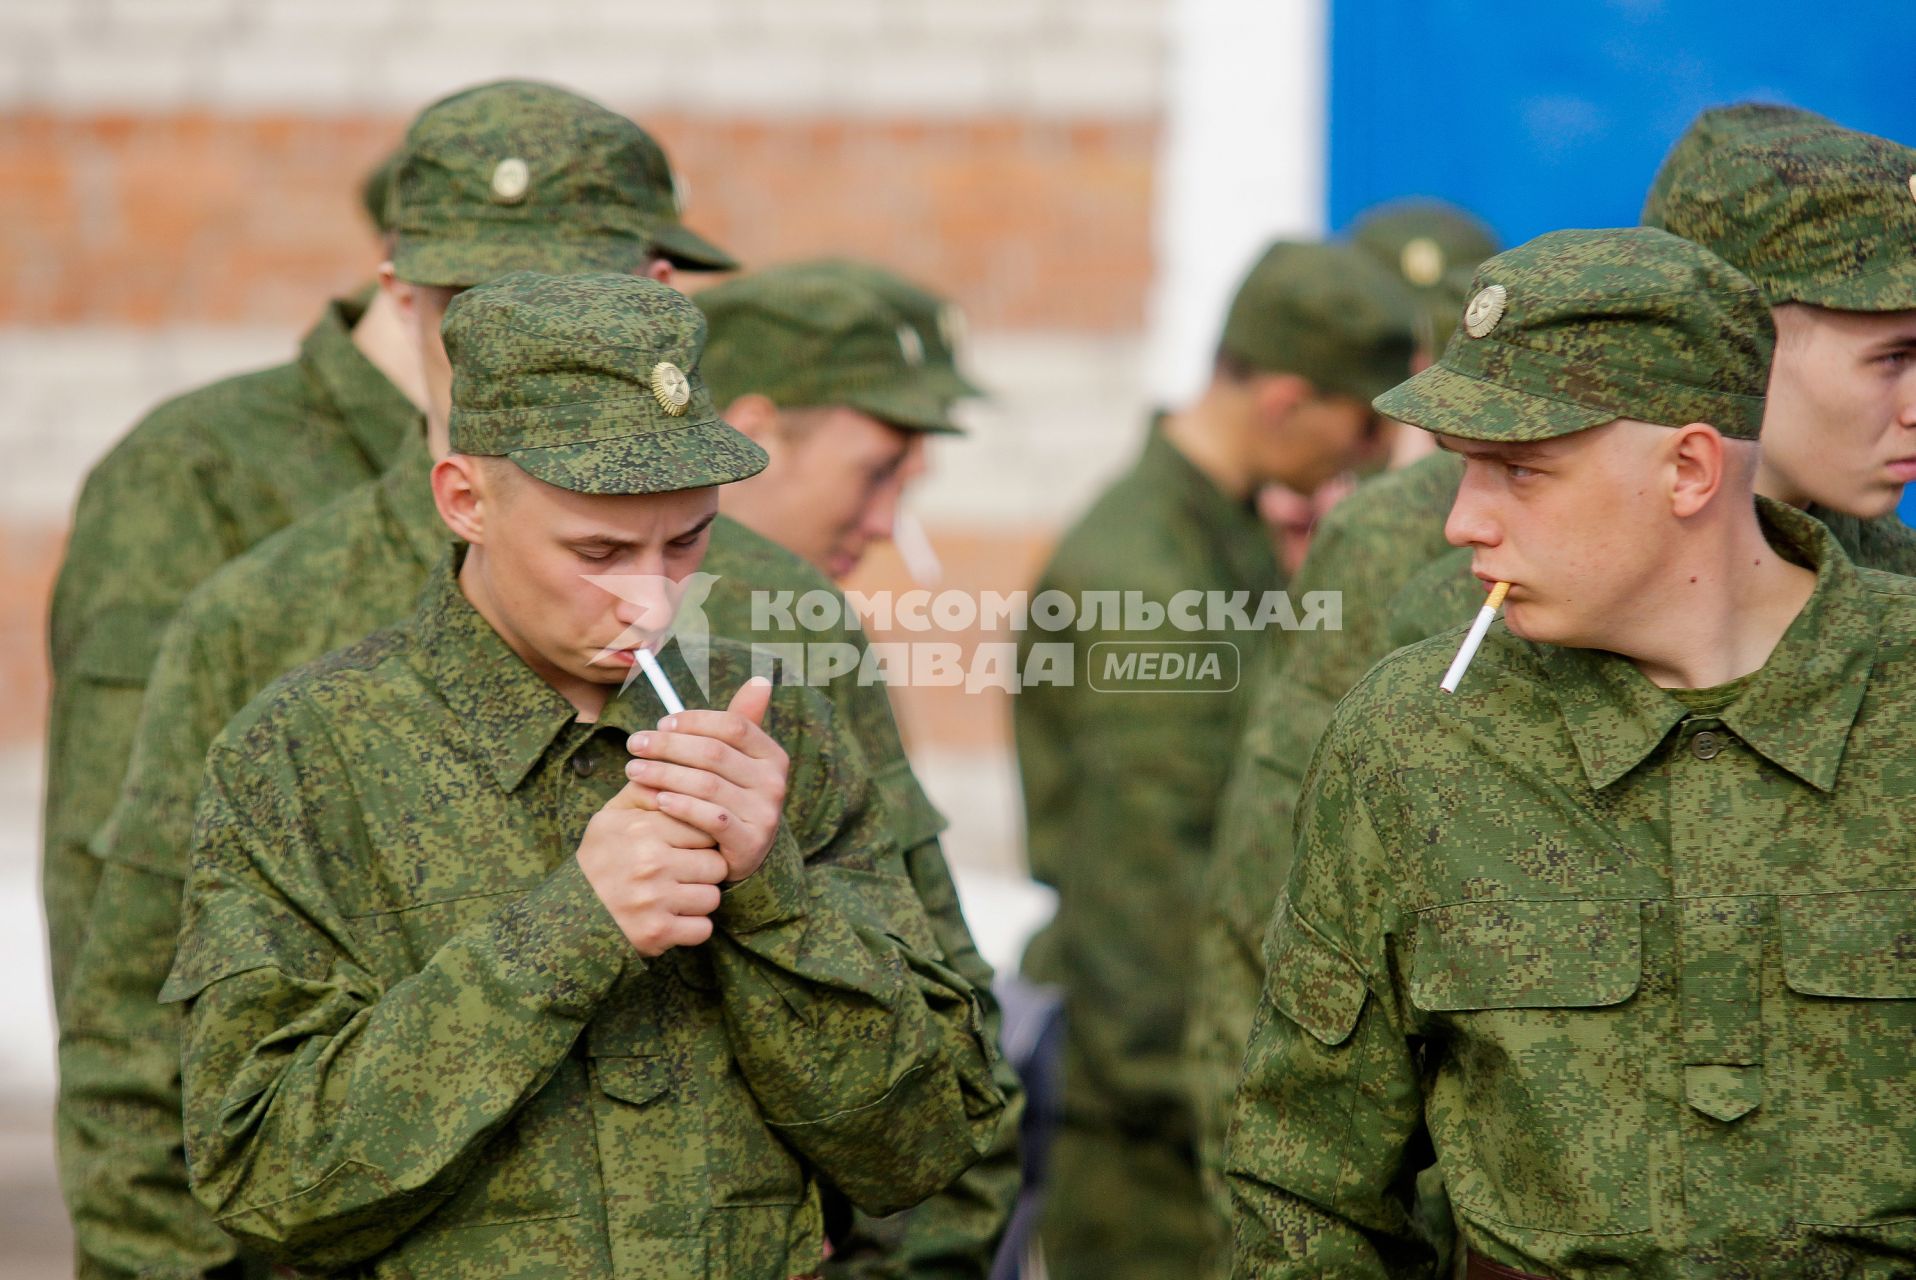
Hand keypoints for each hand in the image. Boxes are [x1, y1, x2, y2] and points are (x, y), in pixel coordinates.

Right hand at [576, 783, 728, 956]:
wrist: (566, 916)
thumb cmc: (598, 860)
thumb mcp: (611, 817)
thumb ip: (644, 790)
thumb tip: (675, 765)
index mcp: (643, 830)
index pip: (705, 827)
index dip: (700, 837)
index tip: (687, 844)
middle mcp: (651, 863)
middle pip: (716, 863)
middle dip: (704, 869)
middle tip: (684, 872)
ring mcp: (655, 900)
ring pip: (712, 897)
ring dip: (699, 899)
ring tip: (677, 894)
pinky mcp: (658, 933)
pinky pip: (703, 929)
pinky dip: (692, 927)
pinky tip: (674, 918)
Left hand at [623, 677, 788, 883]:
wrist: (742, 853)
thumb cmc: (731, 796)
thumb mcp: (738, 760)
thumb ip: (742, 722)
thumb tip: (760, 680)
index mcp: (772, 755)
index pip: (733, 726)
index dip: (694, 721)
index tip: (661, 724)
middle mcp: (774, 783)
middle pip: (714, 753)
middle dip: (668, 746)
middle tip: (634, 744)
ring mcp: (764, 814)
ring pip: (707, 784)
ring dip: (664, 774)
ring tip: (634, 771)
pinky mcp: (750, 844)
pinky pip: (710, 818)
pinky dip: (680, 806)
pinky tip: (656, 799)